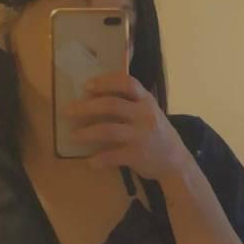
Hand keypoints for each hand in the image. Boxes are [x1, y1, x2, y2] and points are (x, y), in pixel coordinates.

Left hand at [63, 71, 189, 181]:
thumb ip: (129, 103)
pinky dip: (99, 159)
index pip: (127, 83)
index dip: (105, 82)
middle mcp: (144, 115)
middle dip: (86, 107)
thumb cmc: (157, 133)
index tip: (86, 85)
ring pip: (108, 130)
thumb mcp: (149, 112)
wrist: (176, 161)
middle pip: (111, 105)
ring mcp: (141, 136)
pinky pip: (112, 156)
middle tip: (67, 112)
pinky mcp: (137, 155)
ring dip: (86, 133)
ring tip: (73, 136)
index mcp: (147, 101)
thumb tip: (94, 96)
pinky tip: (91, 162)